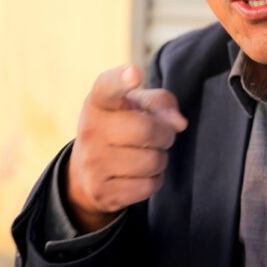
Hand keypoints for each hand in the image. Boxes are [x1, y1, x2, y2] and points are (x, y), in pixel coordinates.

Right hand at [66, 64, 187, 231]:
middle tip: (161, 136)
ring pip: (152, 162)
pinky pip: (148, 186)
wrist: (88, 172)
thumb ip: (161, 103)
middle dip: (165, 135)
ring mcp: (92, 163)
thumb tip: (178, 123)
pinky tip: (141, 175)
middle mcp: (89, 130)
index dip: (122, 79)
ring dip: (160, 159)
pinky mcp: (101, 192)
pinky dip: (154, 180)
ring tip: (148, 155)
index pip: (108, 87)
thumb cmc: (122, 127)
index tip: (135, 74)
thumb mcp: (137, 106)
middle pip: (147, 130)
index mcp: (99, 102)